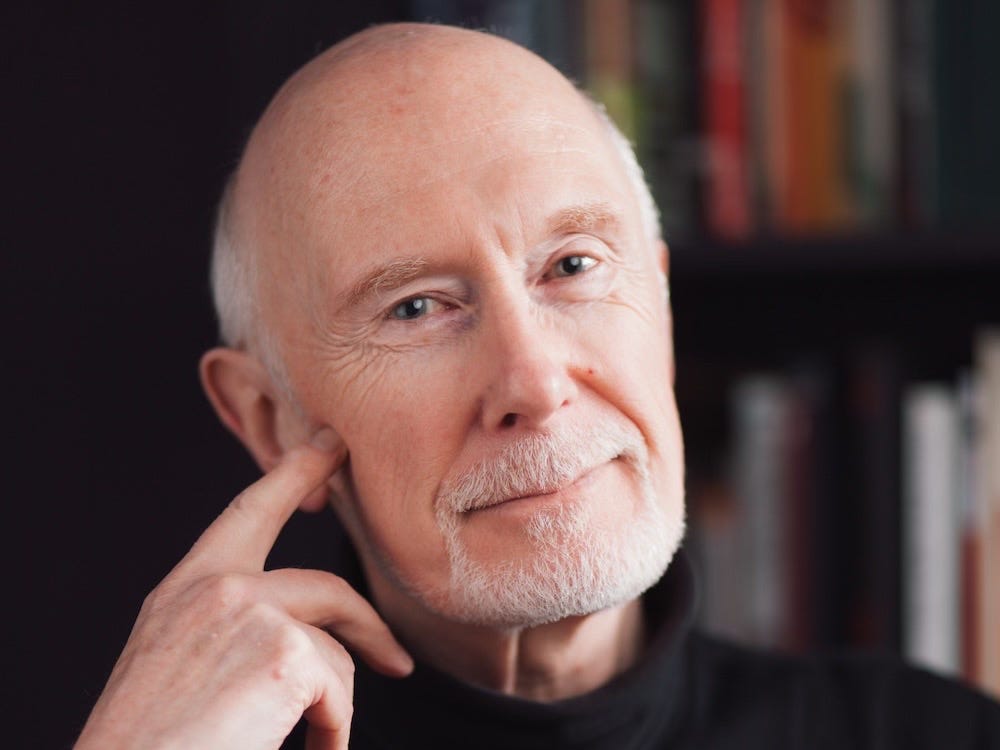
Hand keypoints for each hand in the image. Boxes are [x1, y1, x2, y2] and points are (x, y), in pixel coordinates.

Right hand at [75, 430, 412, 749]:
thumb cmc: (148, 741)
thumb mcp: (174, 662)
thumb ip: (226, 628)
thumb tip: (297, 637)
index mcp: (185, 588)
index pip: (250, 511)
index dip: (296, 473)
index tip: (331, 445)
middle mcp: (219, 587)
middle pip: (326, 588)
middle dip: (368, 625)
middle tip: (396, 658)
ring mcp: (253, 613)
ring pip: (336, 652)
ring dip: (332, 708)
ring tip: (318, 745)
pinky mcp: (285, 654)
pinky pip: (338, 692)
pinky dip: (332, 731)